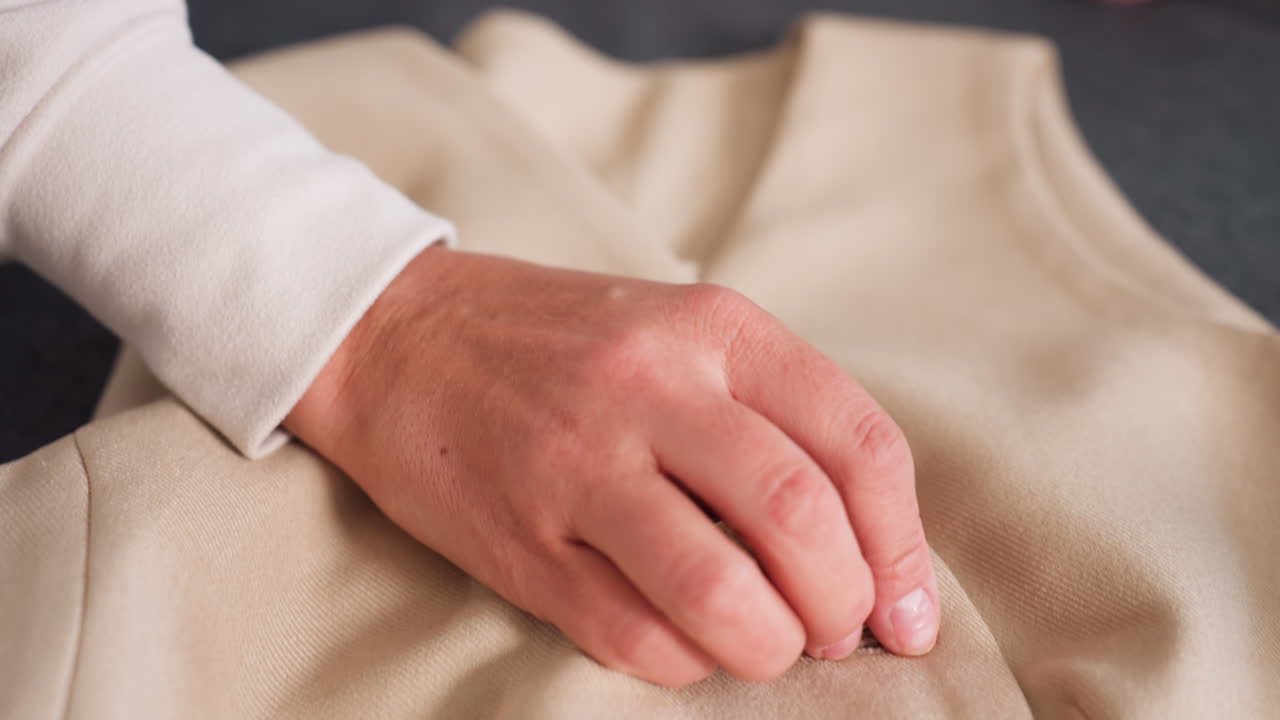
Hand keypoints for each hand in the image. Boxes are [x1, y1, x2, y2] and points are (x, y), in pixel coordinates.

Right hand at [285, 247, 938, 686]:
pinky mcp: (520, 541)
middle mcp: (651, 387)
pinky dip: (686, 661)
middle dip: (844, 603)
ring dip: (770, 646)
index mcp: (713, 327)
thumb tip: (866, 550)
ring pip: (720, 590)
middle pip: (799, 517)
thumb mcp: (679, 329)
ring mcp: (578, 465)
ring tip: (769, 644)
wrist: (400, 336)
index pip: (857, 443)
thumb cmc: (563, 343)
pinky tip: (687, 643)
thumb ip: (772, 412)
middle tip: (838, 631)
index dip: (903, 548)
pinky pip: (634, 635)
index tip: (907, 613)